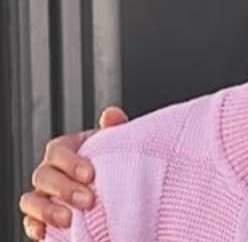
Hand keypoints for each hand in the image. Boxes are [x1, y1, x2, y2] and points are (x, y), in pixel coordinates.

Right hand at [19, 107, 129, 239]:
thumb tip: (111, 115)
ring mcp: (44, 195)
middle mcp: (52, 172)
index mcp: (69, 151)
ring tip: (68, 219)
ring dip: (46, 210)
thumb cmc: (117, 165)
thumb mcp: (120, 146)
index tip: (90, 175)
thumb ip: (116, 130)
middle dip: (63, 188)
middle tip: (87, 201)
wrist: (120, 194)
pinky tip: (46, 232)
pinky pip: (30, 221)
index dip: (70, 162)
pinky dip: (35, 226)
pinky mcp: (43, 218)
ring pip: (31, 199)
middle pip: (43, 175)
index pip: (58, 150)